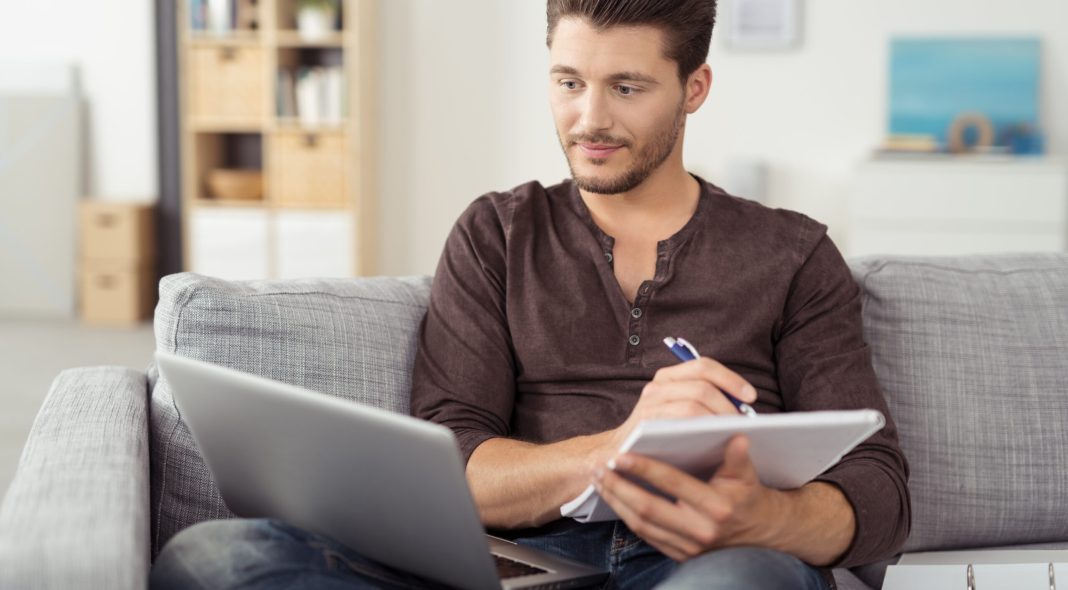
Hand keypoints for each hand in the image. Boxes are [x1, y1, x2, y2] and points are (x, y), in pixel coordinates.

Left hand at [593, 435, 782, 561]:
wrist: (760, 533)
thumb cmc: (747, 496)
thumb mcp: (747, 475)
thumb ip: (738, 456)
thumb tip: (738, 434)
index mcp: (717, 507)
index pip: (673, 484)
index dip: (645, 468)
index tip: (621, 455)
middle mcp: (701, 531)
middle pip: (648, 508)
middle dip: (619, 486)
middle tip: (599, 467)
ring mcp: (688, 547)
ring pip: (641, 525)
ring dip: (616, 501)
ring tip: (599, 479)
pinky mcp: (680, 555)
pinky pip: (645, 535)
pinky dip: (625, 516)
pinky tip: (613, 497)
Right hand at [607, 358, 757, 449]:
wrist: (619, 454)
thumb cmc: (661, 435)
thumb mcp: (680, 411)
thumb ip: (704, 401)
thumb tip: (744, 404)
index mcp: (668, 377)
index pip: (703, 366)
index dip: (730, 379)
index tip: (751, 396)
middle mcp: (656, 386)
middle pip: (702, 387)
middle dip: (728, 405)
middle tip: (742, 424)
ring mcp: (648, 405)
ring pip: (692, 406)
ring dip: (717, 420)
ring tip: (730, 434)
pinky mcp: (644, 425)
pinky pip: (678, 424)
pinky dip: (700, 432)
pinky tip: (712, 443)